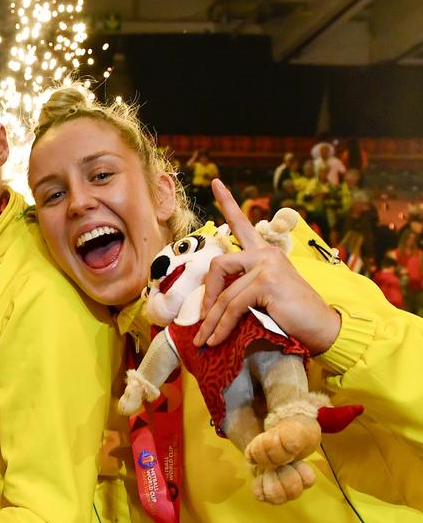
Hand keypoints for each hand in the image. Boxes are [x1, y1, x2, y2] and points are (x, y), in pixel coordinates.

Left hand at [196, 179, 340, 352]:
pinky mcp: (267, 282)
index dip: (227, 202)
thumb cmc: (291, 315)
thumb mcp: (262, 296)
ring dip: (211, 321)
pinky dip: (221, 326)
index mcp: (265, 253)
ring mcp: (267, 265)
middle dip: (205, 295)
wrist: (322, 328)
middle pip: (218, 266)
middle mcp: (266, 254)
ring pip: (223, 293)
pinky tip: (215, 340)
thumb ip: (241, 288)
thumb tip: (208, 304)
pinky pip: (232, 305)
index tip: (215, 182)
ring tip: (204, 340)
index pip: (242, 224)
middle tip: (201, 319)